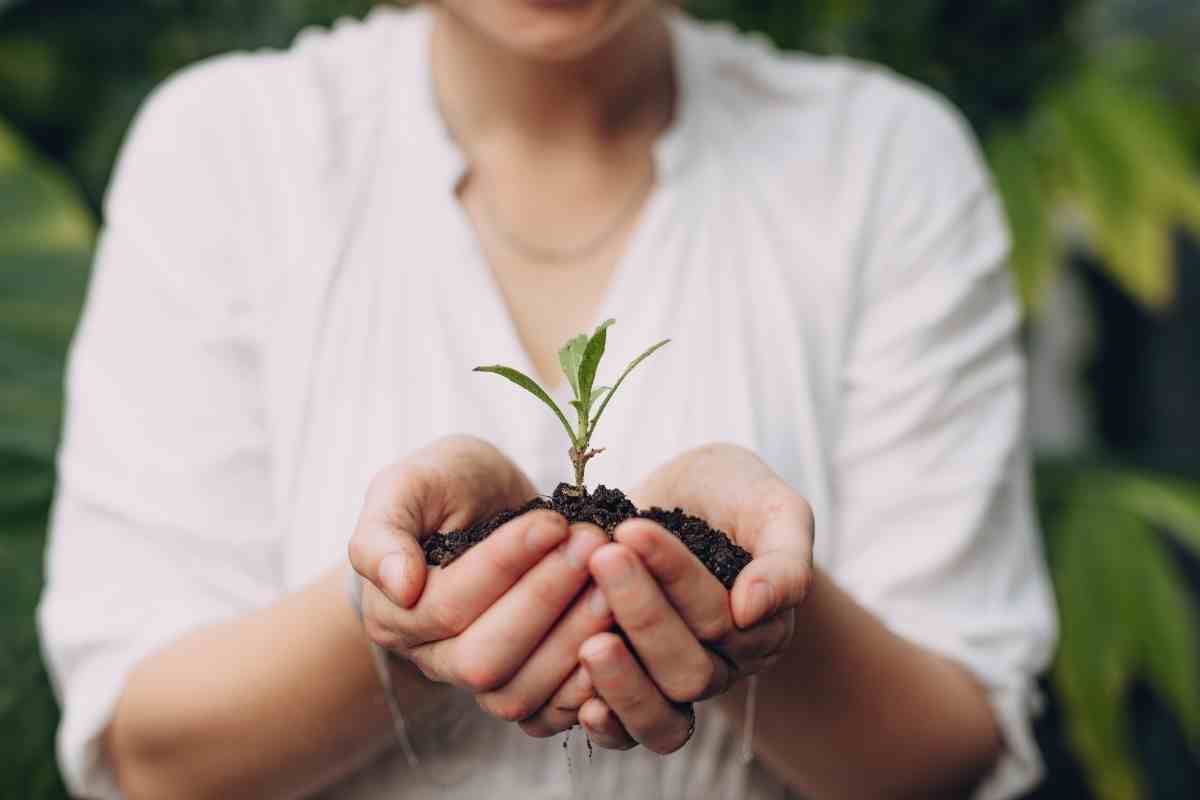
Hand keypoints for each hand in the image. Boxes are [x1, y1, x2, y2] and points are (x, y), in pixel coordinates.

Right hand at [347, 435, 612, 721]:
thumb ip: (383, 530)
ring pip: (517, 692)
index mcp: (394, 611)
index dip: (504, 565)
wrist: (488, 504)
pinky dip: (587, 683)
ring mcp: (479, 682)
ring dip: (572, 637)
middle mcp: (430, 658)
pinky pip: (550, 712)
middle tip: (591, 545)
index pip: (448, 605)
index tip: (552, 521)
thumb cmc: (447, 486)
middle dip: (543, 601)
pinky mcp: (526, 689)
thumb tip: (398, 587)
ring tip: (612, 580)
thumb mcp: (410, 483)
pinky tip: (621, 634)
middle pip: (482, 659)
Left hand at [568, 444, 813, 752]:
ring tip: (588, 641)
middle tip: (603, 558)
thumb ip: (785, 557)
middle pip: (690, 670)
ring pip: (662, 714)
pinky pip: (628, 736)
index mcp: (763, 626)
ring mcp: (677, 682)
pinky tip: (581, 706)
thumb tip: (753, 609)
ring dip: (623, 681)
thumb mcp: (773, 507)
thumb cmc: (734, 495)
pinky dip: (608, 726)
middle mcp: (725, 663)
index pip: (720, 616)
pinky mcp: (635, 690)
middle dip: (643, 614)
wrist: (690, 498)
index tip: (632, 529)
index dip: (675, 576)